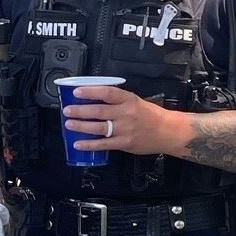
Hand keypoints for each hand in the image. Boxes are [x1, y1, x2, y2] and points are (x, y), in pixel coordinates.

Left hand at [61, 85, 184, 157]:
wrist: (167, 132)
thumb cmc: (151, 116)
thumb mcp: (136, 101)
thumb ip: (117, 101)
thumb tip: (93, 98)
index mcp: (129, 100)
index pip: (107, 93)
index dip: (91, 92)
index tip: (77, 92)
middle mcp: (126, 114)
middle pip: (99, 111)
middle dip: (80, 110)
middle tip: (67, 110)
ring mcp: (125, 130)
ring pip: (99, 127)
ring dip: (81, 126)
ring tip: (69, 124)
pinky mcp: (124, 143)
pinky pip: (103, 144)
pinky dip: (89, 144)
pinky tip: (78, 144)